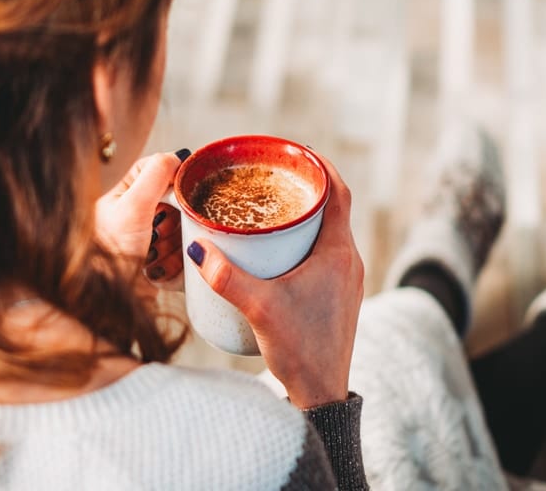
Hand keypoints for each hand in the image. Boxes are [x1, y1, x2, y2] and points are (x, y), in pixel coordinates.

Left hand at [95, 151, 186, 284]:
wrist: (107, 302)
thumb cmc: (108, 254)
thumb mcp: (132, 206)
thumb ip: (155, 175)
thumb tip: (177, 155)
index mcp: (124, 197)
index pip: (155, 170)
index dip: (172, 177)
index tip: (181, 188)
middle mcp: (136, 217)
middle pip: (176, 203)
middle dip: (175, 220)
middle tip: (159, 232)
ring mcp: (148, 242)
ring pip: (182, 231)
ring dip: (174, 246)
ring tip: (154, 257)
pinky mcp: (159, 266)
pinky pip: (182, 259)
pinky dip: (175, 266)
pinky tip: (156, 272)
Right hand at [186, 156, 363, 407]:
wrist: (322, 392)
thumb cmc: (301, 350)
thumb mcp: (260, 308)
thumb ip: (227, 277)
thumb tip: (197, 248)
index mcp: (338, 252)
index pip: (338, 192)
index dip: (319, 167)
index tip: (294, 152)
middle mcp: (348, 260)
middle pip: (332, 207)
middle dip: (303, 189)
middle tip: (270, 178)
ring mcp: (345, 278)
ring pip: (328, 231)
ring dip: (304, 215)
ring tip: (269, 208)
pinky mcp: (338, 294)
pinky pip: (324, 252)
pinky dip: (304, 239)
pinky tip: (277, 248)